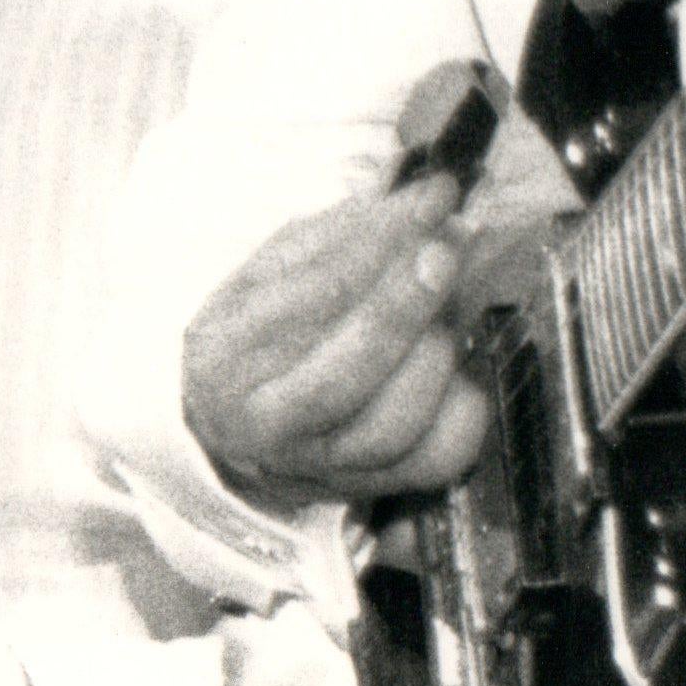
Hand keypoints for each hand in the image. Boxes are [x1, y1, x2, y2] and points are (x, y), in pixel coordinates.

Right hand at [180, 130, 516, 509]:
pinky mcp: (363, 490)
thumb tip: (420, 201)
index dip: (384, 240)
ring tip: (446, 307)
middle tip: (448, 249)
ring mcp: (314, 467)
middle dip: (408, 305)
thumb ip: (342, 234)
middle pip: (349, 375)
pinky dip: (460, 411)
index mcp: (225, 357)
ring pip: (393, 425)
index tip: (437, 196)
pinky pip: (431, 460)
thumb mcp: (273, 270)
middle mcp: (263, 426)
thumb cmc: (260, 334)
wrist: (228, 425)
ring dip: (435, 354)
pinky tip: (460, 370)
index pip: (315, 294)